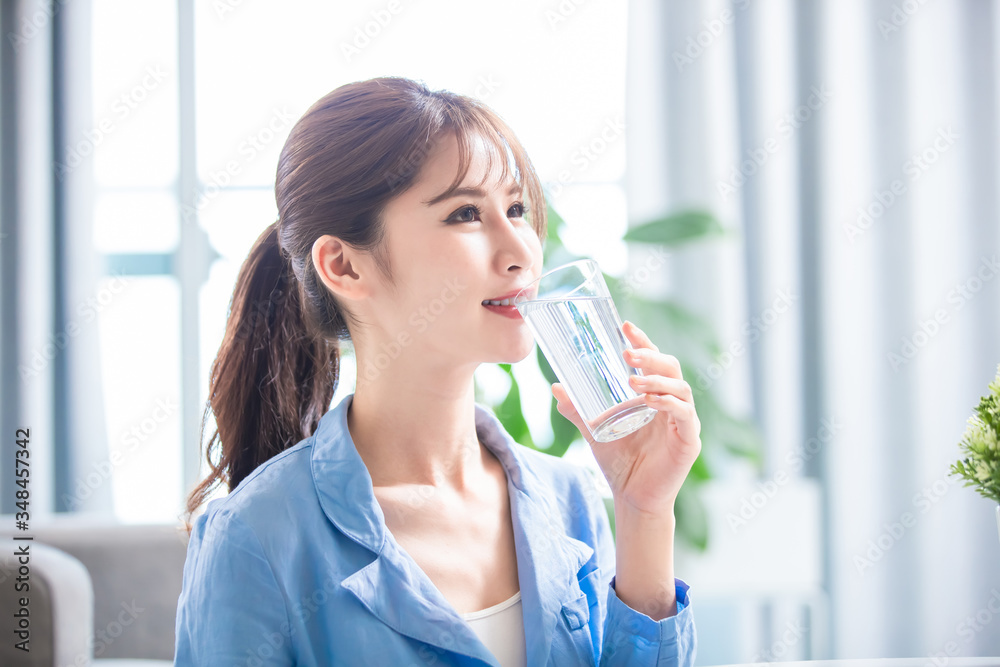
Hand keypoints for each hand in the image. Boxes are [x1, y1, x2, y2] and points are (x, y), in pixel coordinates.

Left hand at [552, 320, 701, 515]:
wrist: (632, 498)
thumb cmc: (620, 462)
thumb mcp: (594, 430)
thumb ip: (578, 410)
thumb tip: (556, 387)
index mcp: (653, 395)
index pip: (653, 361)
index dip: (643, 342)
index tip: (626, 326)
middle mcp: (672, 403)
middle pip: (670, 368)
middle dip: (650, 356)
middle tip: (627, 354)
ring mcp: (683, 421)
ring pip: (681, 387)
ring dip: (656, 380)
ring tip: (633, 380)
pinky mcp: (689, 440)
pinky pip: (685, 415)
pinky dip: (669, 404)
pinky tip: (650, 401)